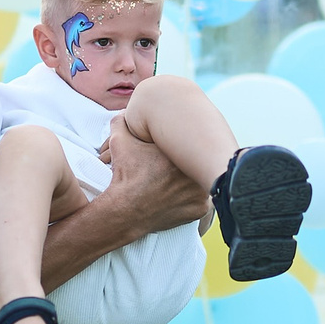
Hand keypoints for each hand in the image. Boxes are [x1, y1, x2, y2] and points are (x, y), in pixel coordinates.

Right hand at [98, 114, 208, 238]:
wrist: (125, 211)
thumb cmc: (125, 177)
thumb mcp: (120, 143)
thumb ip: (122, 122)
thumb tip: (125, 112)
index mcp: (182, 150)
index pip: (191, 142)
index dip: (184, 144)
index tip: (176, 149)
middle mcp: (196, 169)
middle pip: (200, 160)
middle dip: (191, 161)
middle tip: (178, 165)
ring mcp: (201, 190)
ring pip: (204, 179)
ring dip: (196, 179)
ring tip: (182, 180)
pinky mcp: (201, 208)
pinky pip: (204, 200)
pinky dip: (195, 198)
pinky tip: (182, 196)